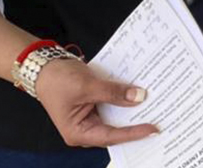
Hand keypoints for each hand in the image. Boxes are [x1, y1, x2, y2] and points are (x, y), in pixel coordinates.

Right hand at [35, 58, 157, 147]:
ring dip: (132, 111)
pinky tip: (139, 96)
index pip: (111, 136)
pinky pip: (112, 106)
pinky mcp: (93, 106)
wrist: (42, 65)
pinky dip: (124, 101)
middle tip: (160, 118)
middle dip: (136, 124)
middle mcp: (84, 129)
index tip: (152, 129)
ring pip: (115, 118)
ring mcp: (89, 118)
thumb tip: (138, 97)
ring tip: (155, 108)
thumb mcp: (88, 86)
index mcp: (78, 133)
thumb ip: (114, 93)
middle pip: (115, 130)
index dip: (133, 133)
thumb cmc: (57, 79)